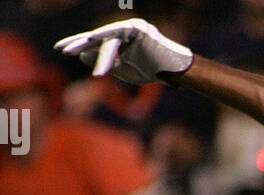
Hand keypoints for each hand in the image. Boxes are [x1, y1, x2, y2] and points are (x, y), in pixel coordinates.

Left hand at [55, 19, 192, 85]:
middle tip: (60, 48)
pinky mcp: (136, 28)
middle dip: (78, 43)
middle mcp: (124, 28)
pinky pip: (116, 38)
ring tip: (72, 53)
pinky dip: (105, 48)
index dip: (79, 45)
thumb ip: (103, 62)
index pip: (97, 41)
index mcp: (121, 37)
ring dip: (88, 47)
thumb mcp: (122, 70)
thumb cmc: (152, 72)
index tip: (62, 49)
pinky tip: (92, 53)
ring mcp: (130, 26)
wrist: (175, 71)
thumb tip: (80, 56)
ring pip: (105, 38)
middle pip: (97, 36)